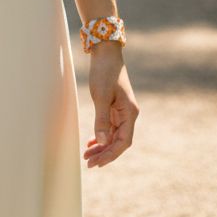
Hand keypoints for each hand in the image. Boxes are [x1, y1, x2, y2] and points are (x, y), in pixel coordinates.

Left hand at [82, 44, 138, 168]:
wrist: (106, 52)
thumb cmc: (105, 72)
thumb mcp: (101, 96)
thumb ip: (102, 119)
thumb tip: (103, 141)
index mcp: (130, 113)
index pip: (123, 142)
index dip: (110, 154)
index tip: (96, 163)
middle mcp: (128, 114)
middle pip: (118, 141)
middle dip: (104, 153)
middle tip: (88, 163)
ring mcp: (122, 111)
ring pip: (113, 135)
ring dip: (101, 146)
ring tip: (87, 155)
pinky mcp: (114, 107)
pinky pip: (110, 127)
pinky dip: (101, 136)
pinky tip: (92, 143)